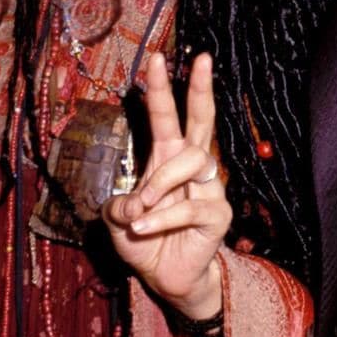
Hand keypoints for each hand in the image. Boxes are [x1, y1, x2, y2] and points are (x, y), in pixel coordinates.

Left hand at [104, 52, 230, 319]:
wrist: (166, 278)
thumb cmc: (144, 240)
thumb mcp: (118, 221)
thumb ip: (119, 206)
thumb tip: (133, 203)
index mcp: (166, 157)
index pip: (166, 115)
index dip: (160, 88)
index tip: (157, 58)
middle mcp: (191, 165)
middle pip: (201, 119)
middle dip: (201, 88)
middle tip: (202, 59)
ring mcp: (209, 187)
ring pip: (192, 160)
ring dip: (160, 182)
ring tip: (140, 209)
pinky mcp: (218, 214)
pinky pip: (191, 205)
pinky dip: (161, 218)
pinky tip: (143, 229)